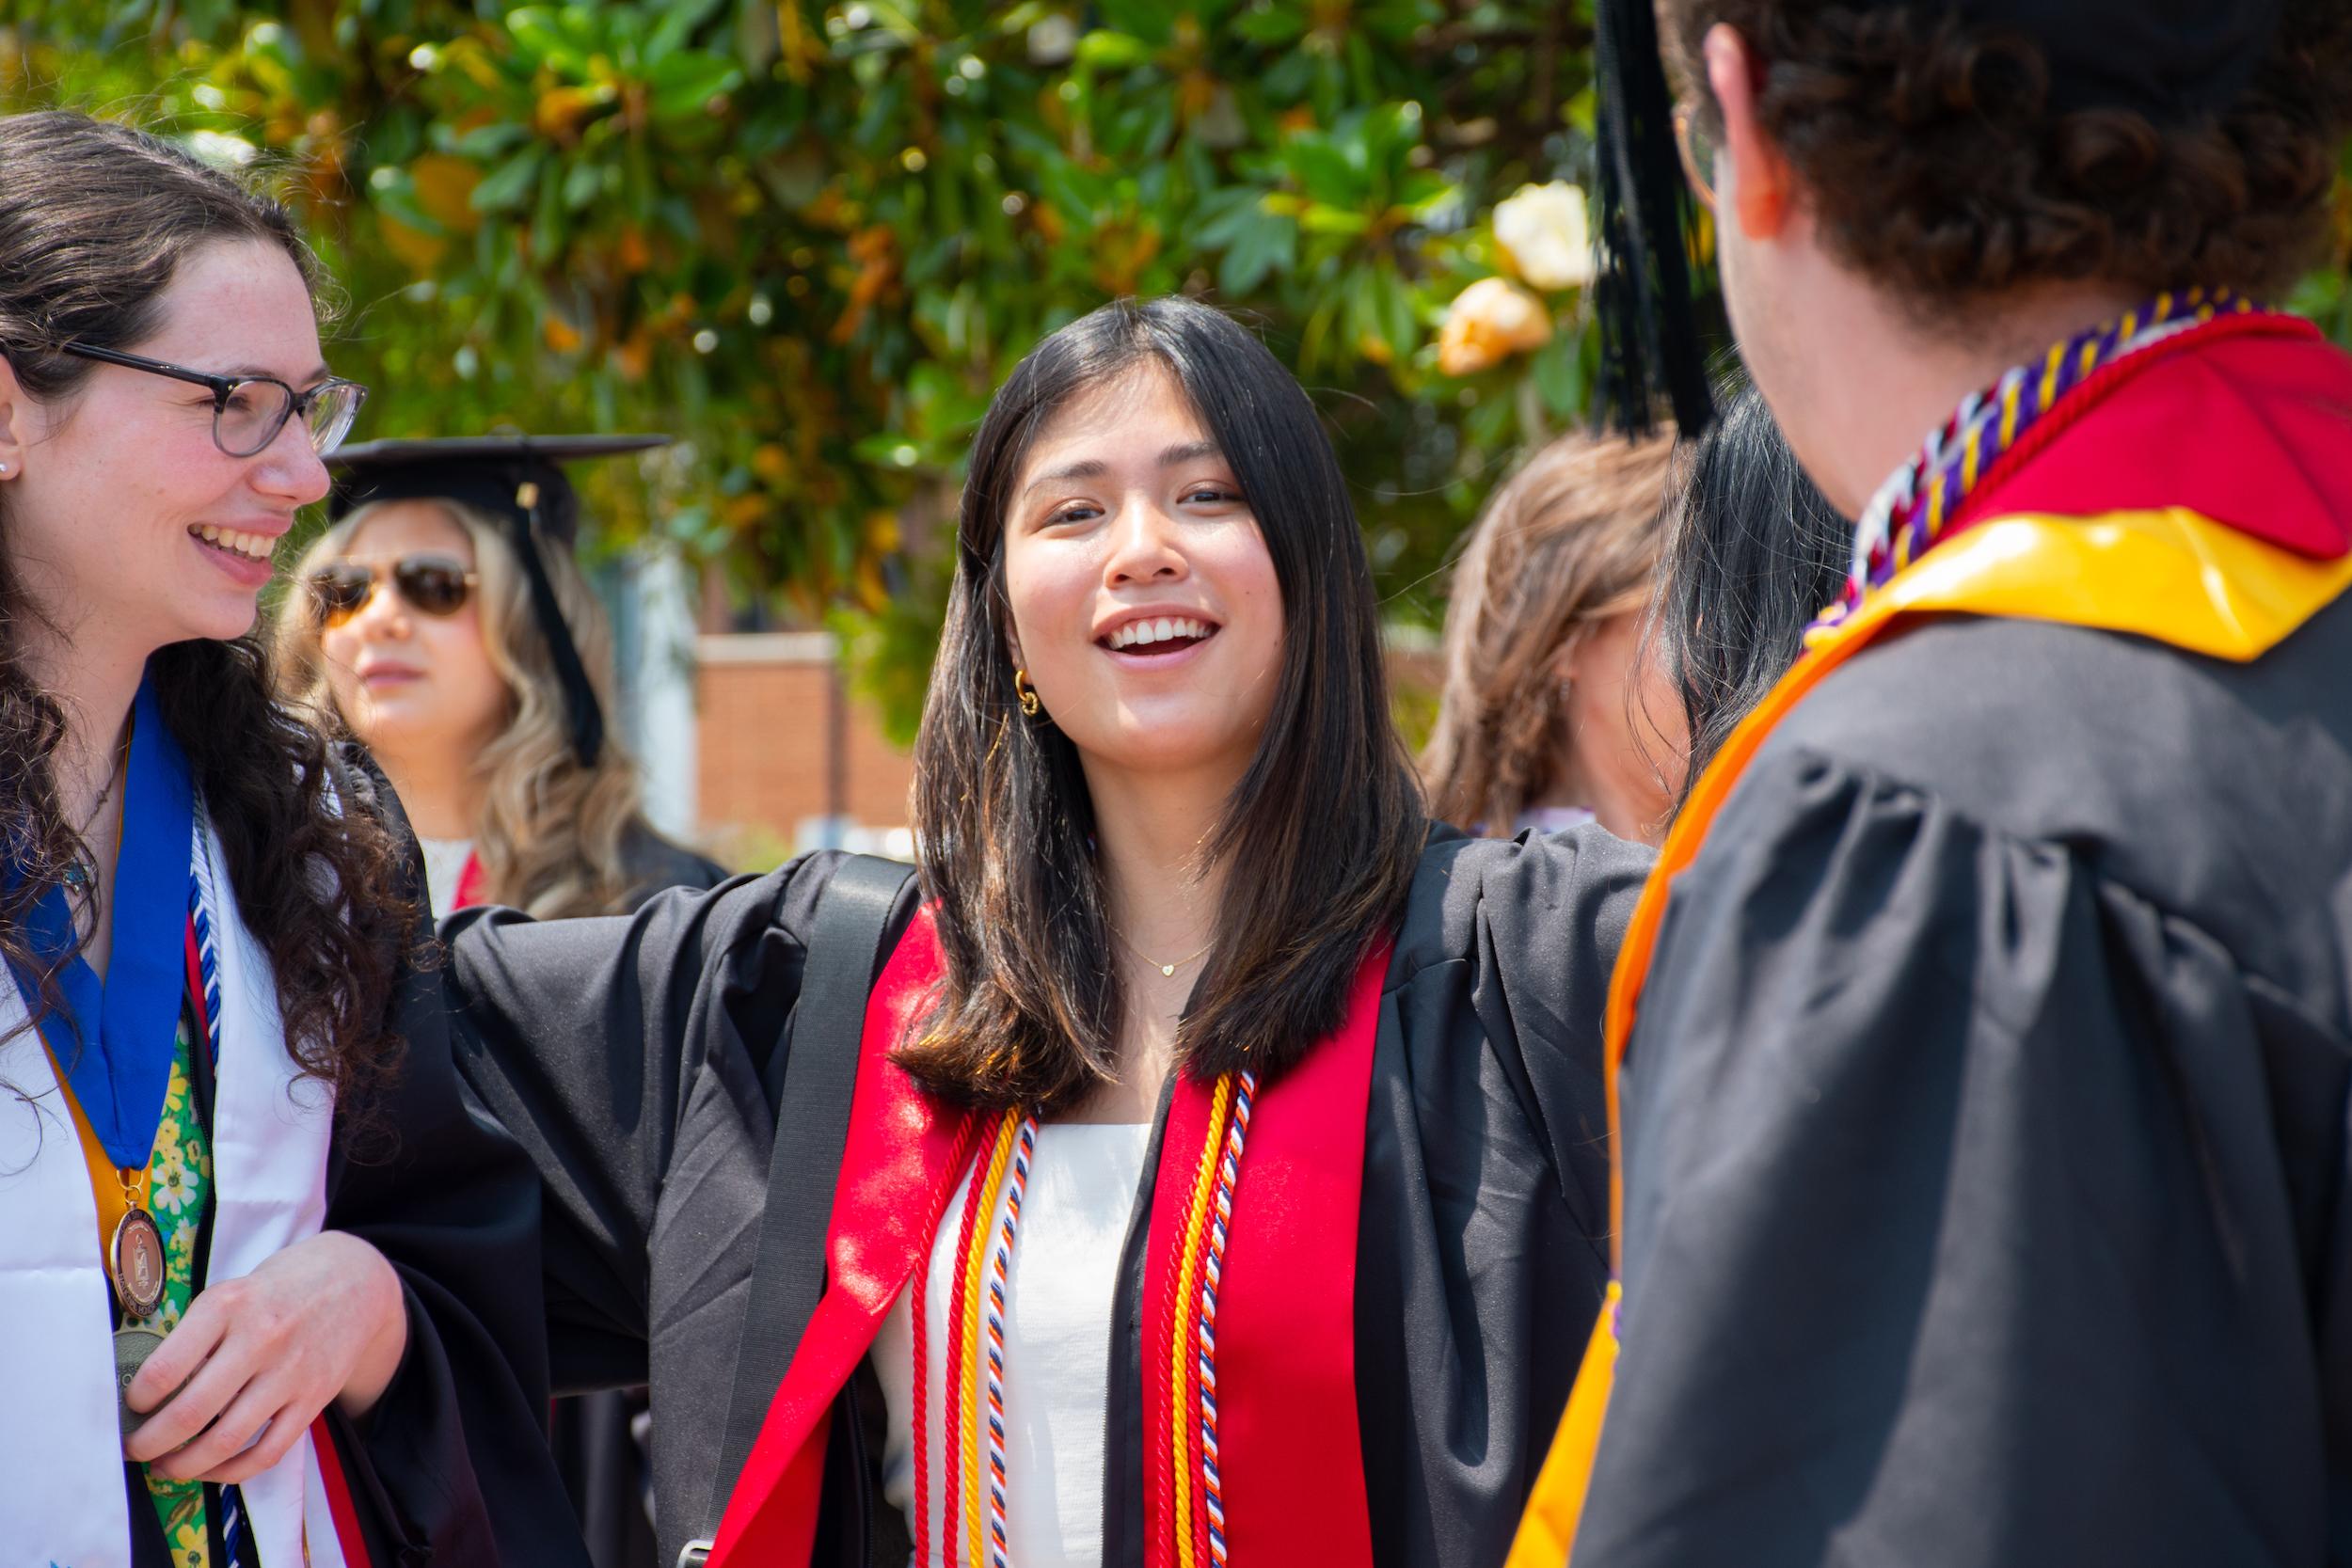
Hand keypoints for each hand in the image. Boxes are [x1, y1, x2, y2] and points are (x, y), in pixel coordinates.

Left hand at [122, 1229, 409, 1483]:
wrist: (355, 1281)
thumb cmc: (277, 1289)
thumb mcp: (231, 1292)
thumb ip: (195, 1335)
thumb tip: (146, 1393)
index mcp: (229, 1305)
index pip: (165, 1368)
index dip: (135, 1400)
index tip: (128, 1408)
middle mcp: (261, 1339)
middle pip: (190, 1413)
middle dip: (148, 1443)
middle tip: (133, 1449)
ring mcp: (291, 1372)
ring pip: (225, 1441)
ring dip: (184, 1465)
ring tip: (165, 1466)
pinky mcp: (314, 1399)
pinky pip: (267, 1452)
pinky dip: (231, 1472)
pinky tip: (211, 1469)